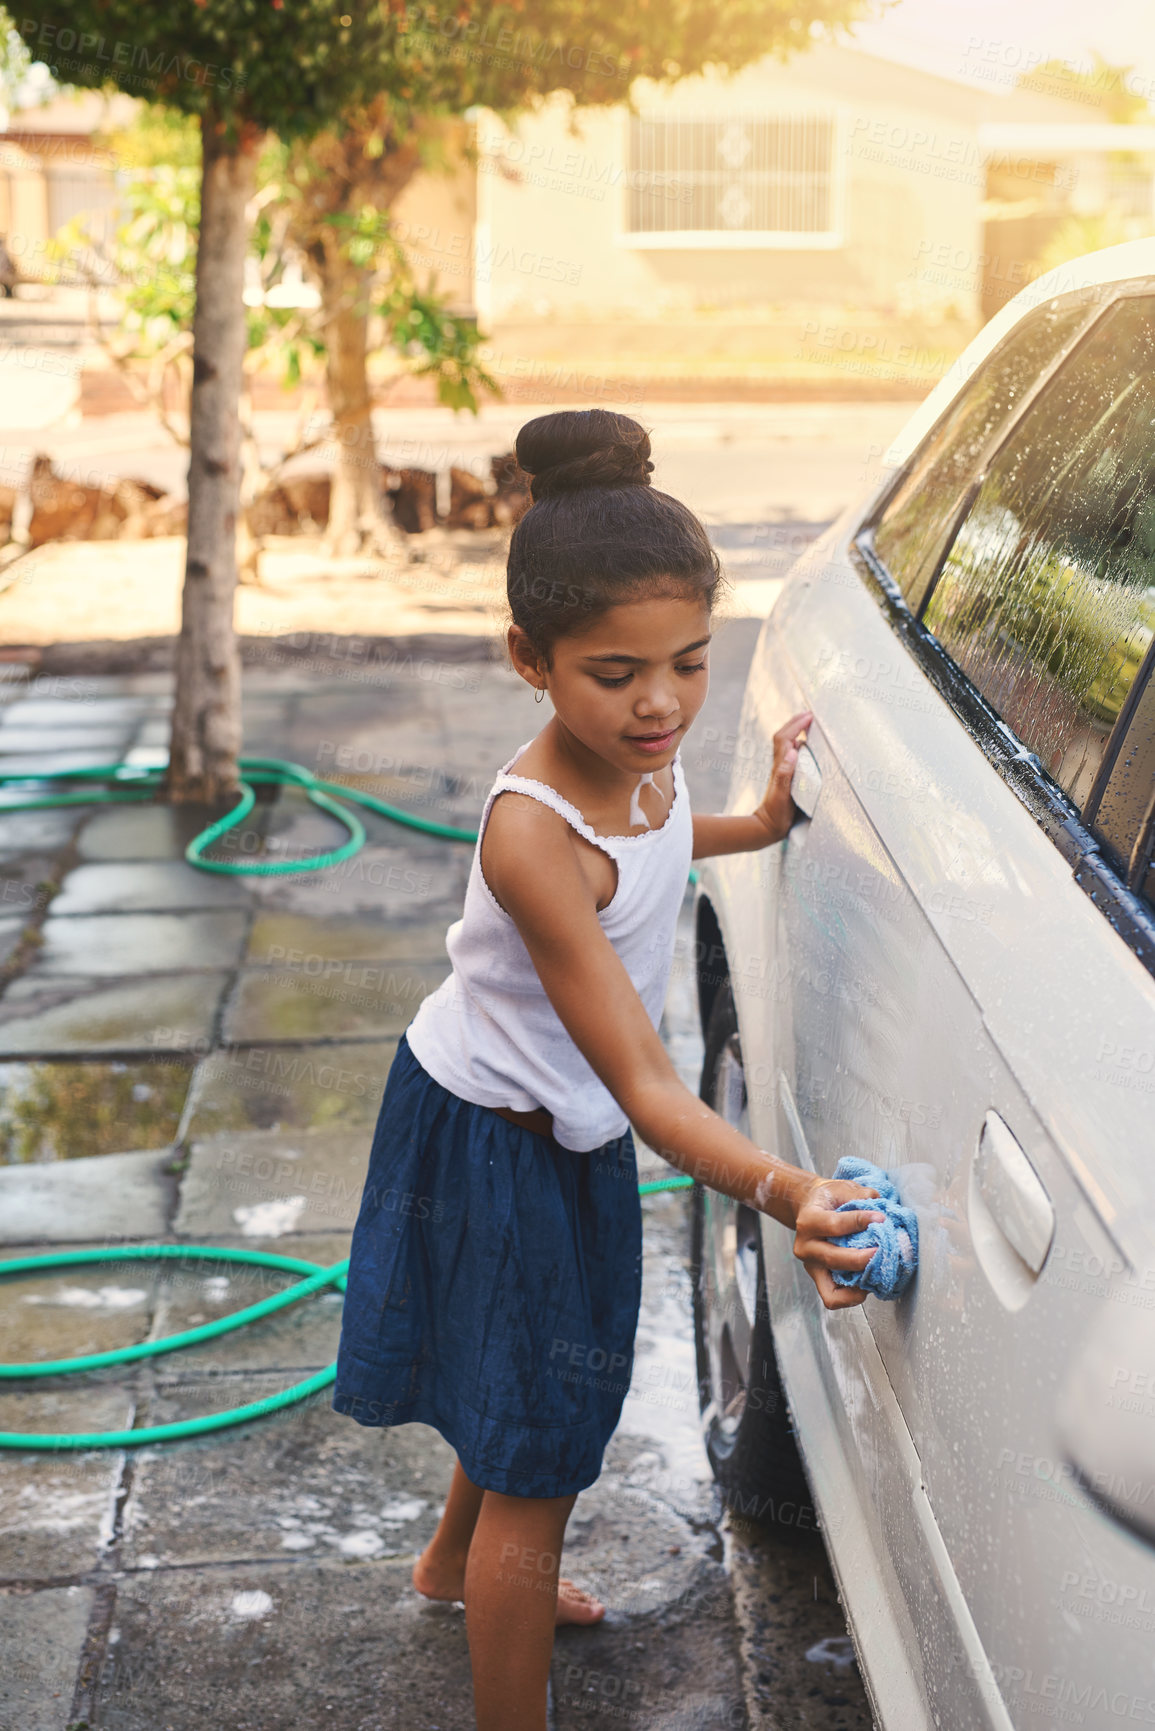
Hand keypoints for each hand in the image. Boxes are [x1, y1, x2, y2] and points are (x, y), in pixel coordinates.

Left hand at [752, 710, 812, 844]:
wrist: (767, 826)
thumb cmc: (775, 813)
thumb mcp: (782, 795)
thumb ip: (786, 774)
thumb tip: (793, 751)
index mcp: (780, 766)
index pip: (785, 738)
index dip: (796, 725)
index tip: (809, 716)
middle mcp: (780, 765)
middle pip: (784, 736)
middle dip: (795, 723)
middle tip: (809, 714)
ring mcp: (782, 770)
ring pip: (787, 743)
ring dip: (796, 730)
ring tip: (808, 723)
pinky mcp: (785, 776)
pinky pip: (791, 753)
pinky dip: (798, 743)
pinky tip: (805, 745)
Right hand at [793, 1176, 885, 1310]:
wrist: (810, 1206)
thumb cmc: (829, 1198)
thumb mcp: (841, 1187)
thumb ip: (861, 1194)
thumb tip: (880, 1206)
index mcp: (808, 1221)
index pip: (834, 1225)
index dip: (860, 1222)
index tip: (881, 1219)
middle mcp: (805, 1247)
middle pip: (834, 1259)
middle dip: (862, 1258)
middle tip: (882, 1251)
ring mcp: (811, 1266)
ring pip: (832, 1289)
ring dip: (858, 1283)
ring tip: (876, 1272)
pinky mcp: (818, 1278)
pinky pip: (833, 1298)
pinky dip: (851, 1296)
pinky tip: (866, 1283)